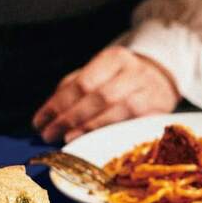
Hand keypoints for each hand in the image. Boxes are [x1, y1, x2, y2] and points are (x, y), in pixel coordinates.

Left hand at [33, 46, 179, 142]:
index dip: (58, 104)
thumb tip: (45, 118)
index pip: (82, 83)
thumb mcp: (97, 75)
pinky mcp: (160, 112)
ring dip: (90, 128)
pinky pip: (134, 125)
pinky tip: (96, 143)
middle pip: (100, 97)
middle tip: (49, 134)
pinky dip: (112, 135)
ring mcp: (151, 91)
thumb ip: (71, 91)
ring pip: (119, 111)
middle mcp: (135, 72)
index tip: (39, 122)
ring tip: (68, 139)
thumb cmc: (119, 80)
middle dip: (71, 117)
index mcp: (115, 59)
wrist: (162, 80)